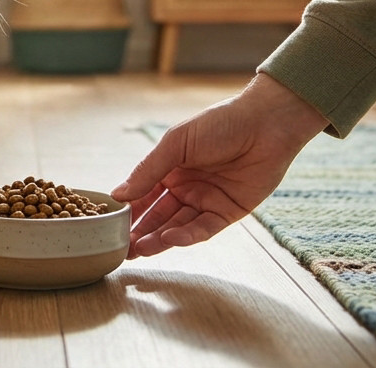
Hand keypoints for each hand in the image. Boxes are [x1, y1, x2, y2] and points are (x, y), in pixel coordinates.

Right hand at [111, 72, 329, 257]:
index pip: (143, 195)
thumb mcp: (175, 143)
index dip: (127, 211)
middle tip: (121, 250)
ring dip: (159, 238)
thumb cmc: (219, 123)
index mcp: (170, 168)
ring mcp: (207, 200)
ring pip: (178, 226)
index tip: (109, 226)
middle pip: (158, 215)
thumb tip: (117, 194)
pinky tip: (170, 238)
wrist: (266, 123)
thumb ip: (148, 171)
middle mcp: (186, 187)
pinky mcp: (228, 211)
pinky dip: (187, 235)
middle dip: (139, 233)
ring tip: (139, 250)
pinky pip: (204, 228)